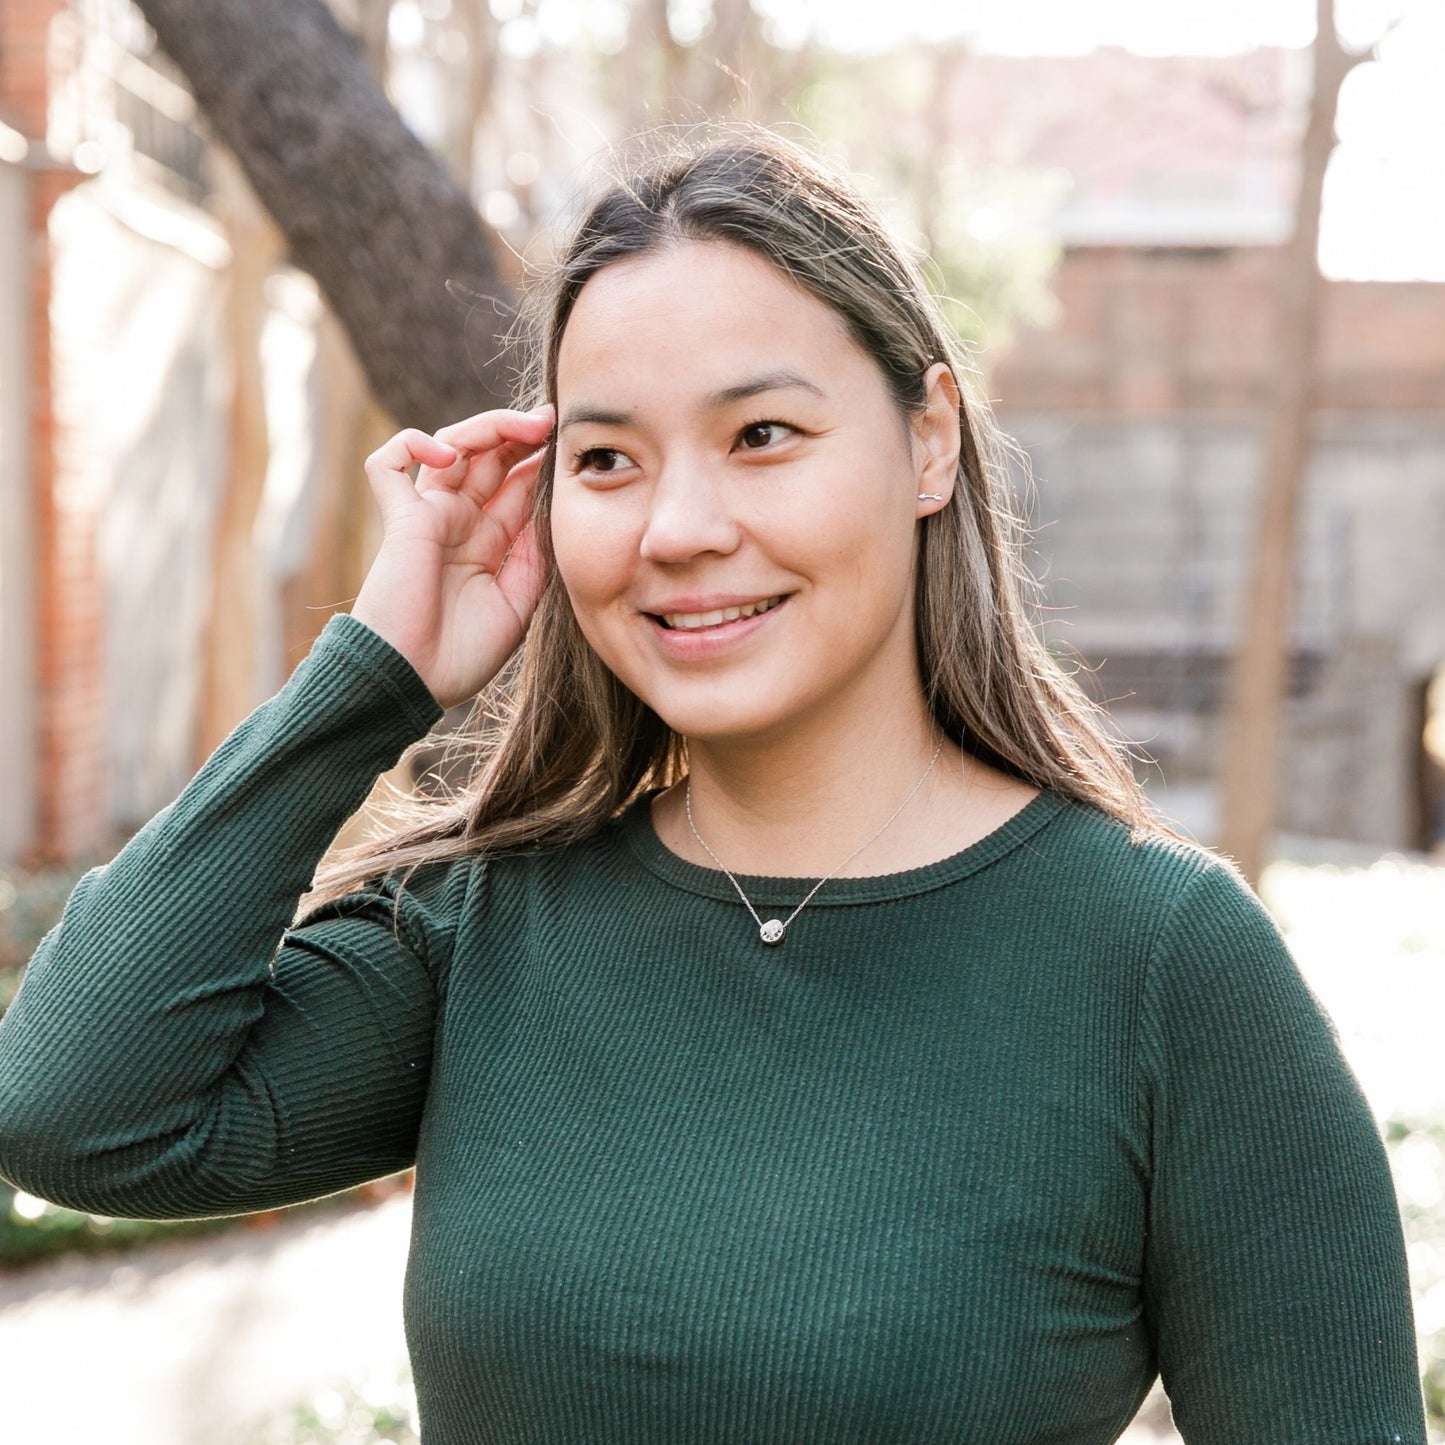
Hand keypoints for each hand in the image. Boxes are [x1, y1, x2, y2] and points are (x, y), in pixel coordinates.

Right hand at [350, 406, 554, 710]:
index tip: (572, 444)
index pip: (516, 485)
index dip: (540, 460)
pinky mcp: (398, 520)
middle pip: (488, 457)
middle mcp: (458, 523)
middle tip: (552, 420)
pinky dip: (413, 446)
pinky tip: (449, 456)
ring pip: (449, 446)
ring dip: (486, 427)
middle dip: (521, 433)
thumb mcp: (518, 604)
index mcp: (487, 542)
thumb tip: (556, 511)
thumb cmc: (462, 655)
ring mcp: (427, 517)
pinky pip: (388, 464)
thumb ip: (535, 557)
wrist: (412, 682)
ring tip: (524, 425)